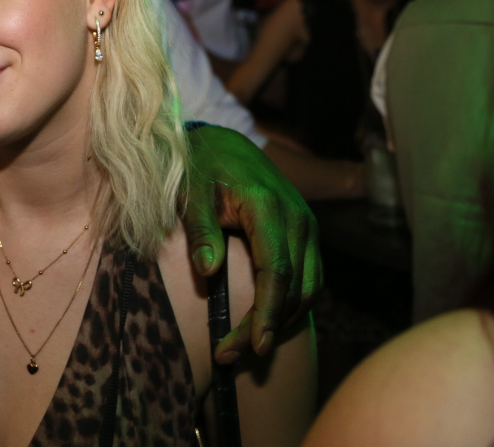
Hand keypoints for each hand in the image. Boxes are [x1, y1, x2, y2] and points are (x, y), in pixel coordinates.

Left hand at [181, 125, 320, 362]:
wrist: (223, 143)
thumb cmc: (201, 167)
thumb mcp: (191, 191)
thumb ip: (200, 229)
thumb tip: (208, 272)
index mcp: (268, 207)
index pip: (276, 270)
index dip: (265, 312)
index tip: (250, 345)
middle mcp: (298, 219)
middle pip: (294, 288)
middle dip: (265, 327)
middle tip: (228, 356)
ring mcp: (307, 227)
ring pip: (308, 289)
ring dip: (280, 322)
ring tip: (242, 349)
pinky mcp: (305, 236)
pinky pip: (308, 280)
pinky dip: (289, 306)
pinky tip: (261, 324)